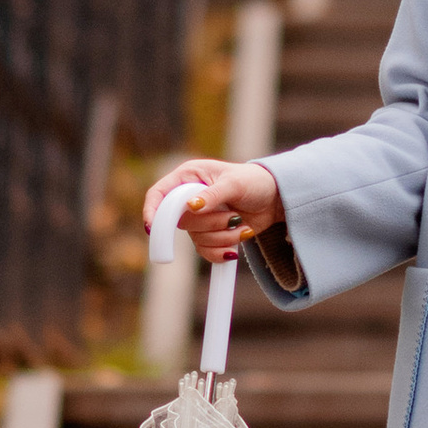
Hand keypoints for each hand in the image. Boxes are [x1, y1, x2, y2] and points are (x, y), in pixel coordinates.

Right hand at [143, 156, 282, 262]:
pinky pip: (205, 251)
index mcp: (189, 176)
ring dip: (222, 236)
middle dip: (210, 224)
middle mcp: (189, 197)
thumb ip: (213, 195)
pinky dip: (222, 250)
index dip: (153, 210)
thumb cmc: (255, 182)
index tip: (152, 228)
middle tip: (234, 216)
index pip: (160, 194)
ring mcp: (200, 218)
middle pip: (181, 222)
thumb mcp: (235, 184)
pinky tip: (239, 240)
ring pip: (196, 239)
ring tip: (242, 223)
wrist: (275, 199)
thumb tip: (191, 207)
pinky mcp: (210, 234)